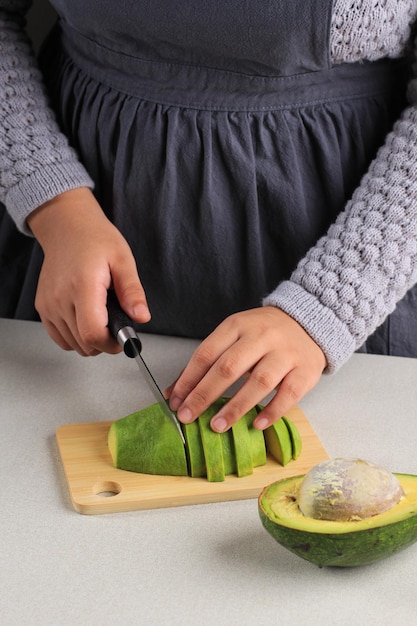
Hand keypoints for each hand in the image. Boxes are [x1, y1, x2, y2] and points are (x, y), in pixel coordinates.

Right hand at [27, 188, 150, 355]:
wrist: (66, 226)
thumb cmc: (94, 239)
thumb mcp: (123, 260)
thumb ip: (133, 292)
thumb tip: (141, 317)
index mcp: (83, 286)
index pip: (92, 334)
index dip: (111, 344)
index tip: (123, 337)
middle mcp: (60, 298)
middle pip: (84, 344)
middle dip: (105, 342)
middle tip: (116, 323)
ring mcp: (48, 305)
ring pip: (73, 344)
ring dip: (90, 340)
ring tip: (101, 317)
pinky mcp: (42, 308)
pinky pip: (60, 338)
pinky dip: (75, 337)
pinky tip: (86, 319)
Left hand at [167, 307, 325, 430]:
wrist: (308, 321)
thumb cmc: (263, 334)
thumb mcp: (233, 337)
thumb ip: (206, 363)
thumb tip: (174, 393)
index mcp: (237, 325)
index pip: (207, 353)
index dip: (188, 379)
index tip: (175, 402)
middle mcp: (261, 336)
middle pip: (229, 367)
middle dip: (204, 394)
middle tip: (188, 417)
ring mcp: (286, 353)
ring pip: (259, 382)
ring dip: (235, 407)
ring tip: (217, 426)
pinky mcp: (306, 370)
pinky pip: (289, 394)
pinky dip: (272, 411)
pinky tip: (256, 425)